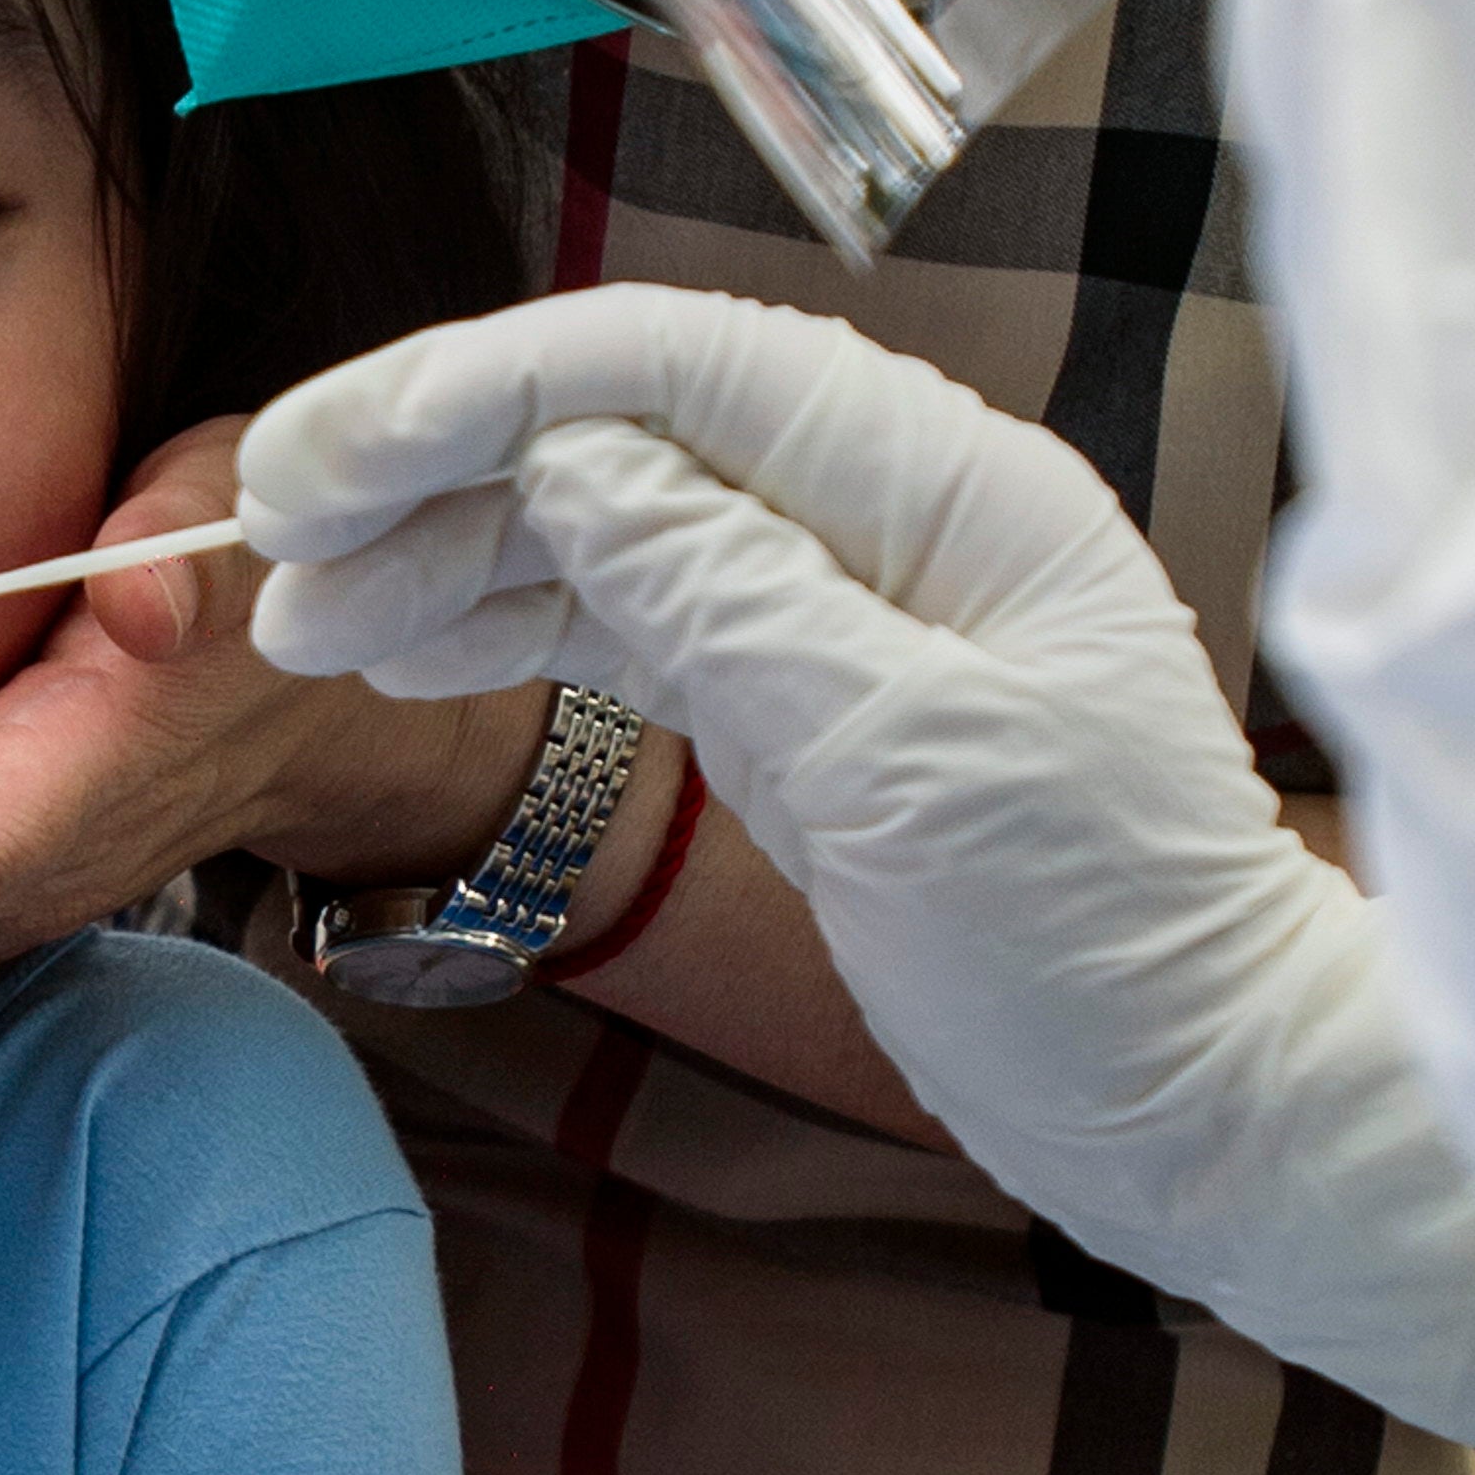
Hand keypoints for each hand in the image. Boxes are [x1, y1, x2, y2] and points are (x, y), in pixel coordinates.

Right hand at [240, 287, 1474, 1460]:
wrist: (1211, 1106)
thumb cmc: (1106, 948)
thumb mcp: (911, 769)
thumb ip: (737, 601)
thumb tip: (575, 469)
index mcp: (945, 490)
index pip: (676, 368)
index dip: (485, 389)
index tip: (334, 454)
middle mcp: (887, 517)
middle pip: (618, 430)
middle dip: (431, 466)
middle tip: (263, 529)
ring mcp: (841, 608)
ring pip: (603, 528)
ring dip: (445, 557)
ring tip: (301, 615)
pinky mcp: (807, 706)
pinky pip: (631, 624)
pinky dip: (509, 630)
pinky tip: (400, 652)